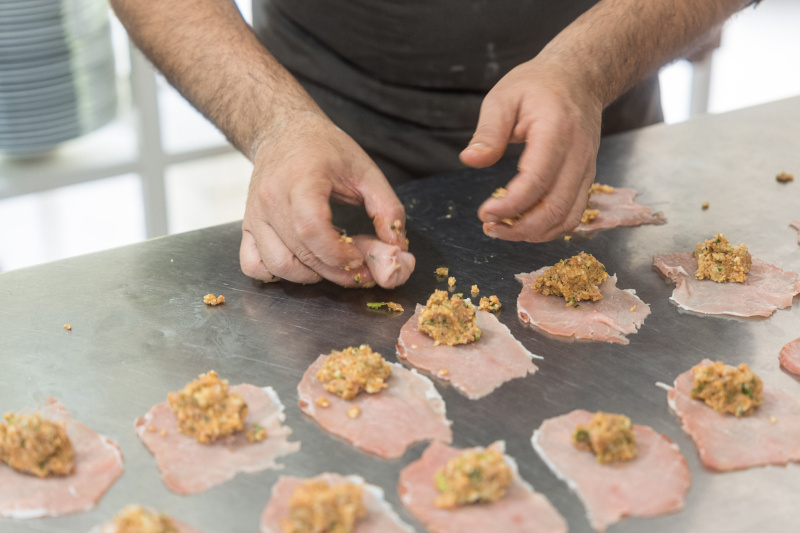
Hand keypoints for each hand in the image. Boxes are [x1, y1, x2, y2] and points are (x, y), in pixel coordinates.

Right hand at [240, 110, 408, 287]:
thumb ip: (387, 208)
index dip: (338, 254)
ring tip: (331, 266)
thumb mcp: (366, 170)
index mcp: (301, 179)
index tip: (359, 258)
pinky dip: (277, 274)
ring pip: (277, 265)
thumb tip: (397, 247)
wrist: (284, 132)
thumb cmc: (325, 149)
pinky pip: (254, 264)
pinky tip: (301, 264)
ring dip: (309, 276)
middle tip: (358, 271)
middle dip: (334, 271)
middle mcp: (272, 198)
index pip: (312, 228)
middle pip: (300, 252)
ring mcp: (256, 214)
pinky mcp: (248, 226)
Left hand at [460, 59, 602, 241]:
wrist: (579, 78)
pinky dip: (549, 229)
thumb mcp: (503, 97)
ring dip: (533, 233)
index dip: (510, 205)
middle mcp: (578, 154)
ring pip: (567, 218)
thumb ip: (488, 131)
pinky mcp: (586, 178)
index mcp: (556, 131)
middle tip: (489, 226)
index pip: (537, 180)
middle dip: (519, 228)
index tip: (484, 213)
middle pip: (555, 208)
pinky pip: (573, 214)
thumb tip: (470, 160)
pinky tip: (523, 225)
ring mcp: (586, 168)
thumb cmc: (536, 86)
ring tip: (502, 229)